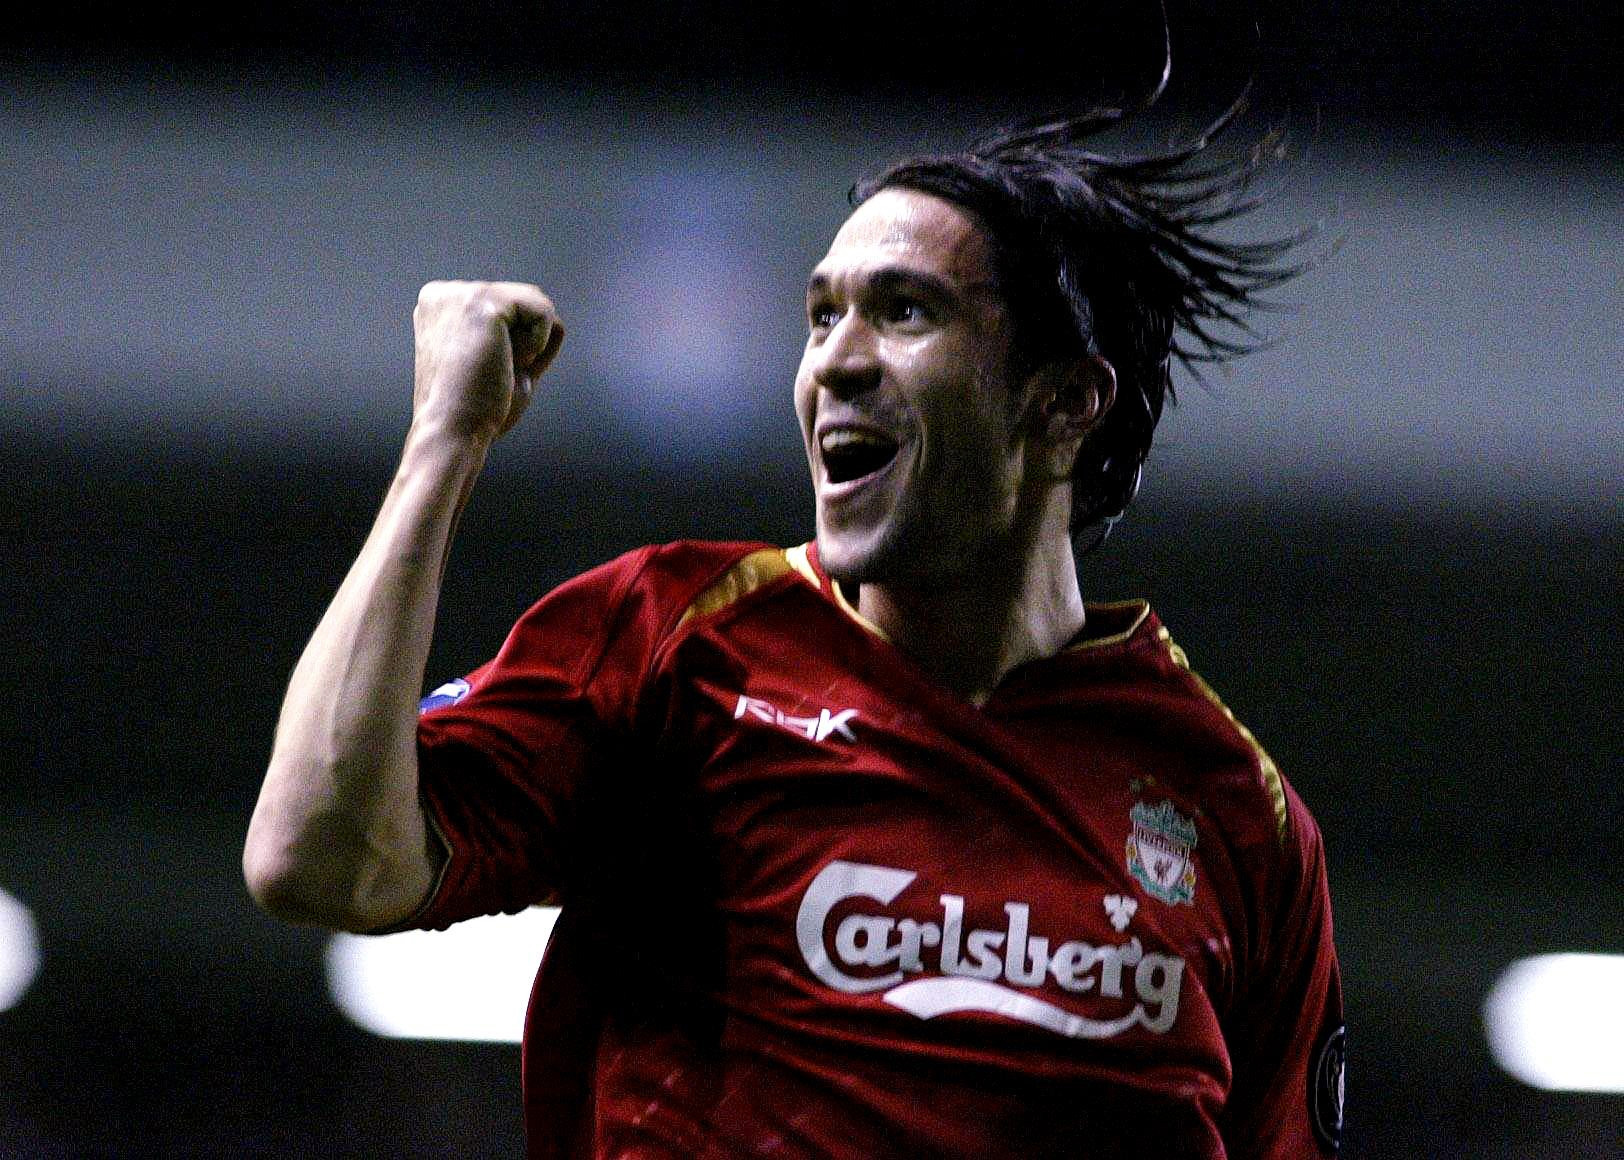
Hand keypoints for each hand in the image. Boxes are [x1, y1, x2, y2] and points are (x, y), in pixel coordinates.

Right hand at [410, 280, 564, 445]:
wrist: (454, 431)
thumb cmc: (475, 408)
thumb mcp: (496, 363)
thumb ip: (517, 336)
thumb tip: (555, 323)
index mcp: (440, 306)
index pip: (507, 309)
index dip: (515, 346)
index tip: (483, 372)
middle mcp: (444, 293)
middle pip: (524, 303)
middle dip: (525, 343)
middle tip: (493, 373)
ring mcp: (461, 293)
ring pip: (536, 303)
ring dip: (532, 344)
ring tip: (499, 367)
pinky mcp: (484, 301)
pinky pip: (544, 310)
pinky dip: (540, 344)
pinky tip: (508, 362)